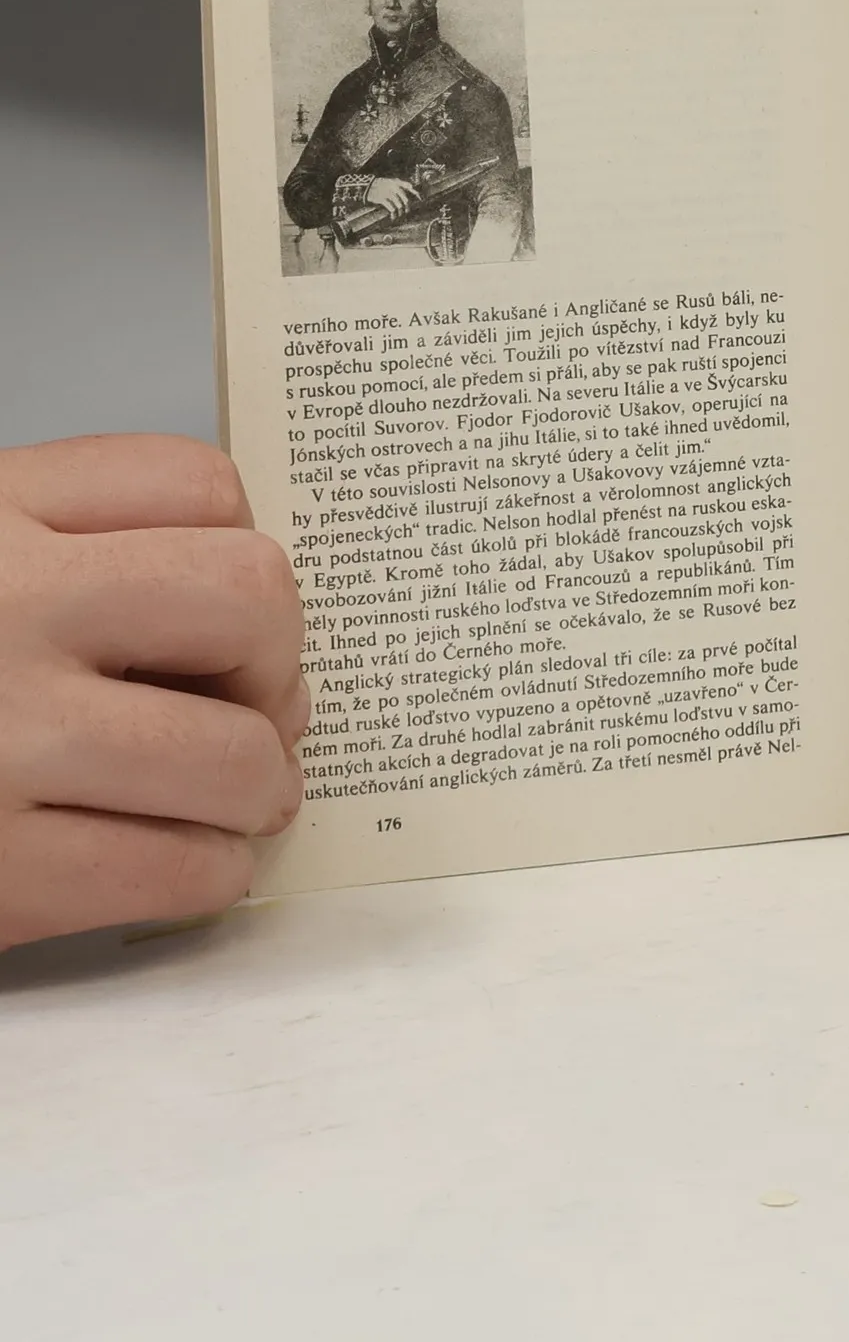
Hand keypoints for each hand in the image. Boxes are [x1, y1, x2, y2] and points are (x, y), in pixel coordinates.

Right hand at [0, 436, 306, 948]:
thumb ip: (63, 552)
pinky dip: (208, 873)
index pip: (195, 483)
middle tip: (254, 703)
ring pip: (231, 755)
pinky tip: (187, 863)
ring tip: (237, 799)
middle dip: (277, 660)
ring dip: (258, 787)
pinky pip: (171, 870)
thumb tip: (245, 624)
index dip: (241, 549)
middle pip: (249, 598)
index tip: (233, 612)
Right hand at [363, 177, 416, 220]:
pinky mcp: (382, 199)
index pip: (409, 187)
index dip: (416, 194)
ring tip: (399, 215)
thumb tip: (412, 186)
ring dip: (400, 212)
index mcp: (396, 182)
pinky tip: (393, 216)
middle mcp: (393, 188)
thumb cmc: (380, 184)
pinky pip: (391, 208)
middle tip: (406, 212)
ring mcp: (388, 193)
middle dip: (407, 207)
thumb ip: (401, 183)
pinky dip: (393, 214)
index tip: (421, 200)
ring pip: (399, 205)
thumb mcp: (390, 180)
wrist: (367, 186)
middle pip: (405, 200)